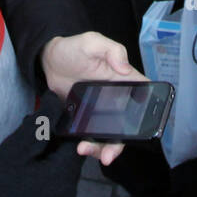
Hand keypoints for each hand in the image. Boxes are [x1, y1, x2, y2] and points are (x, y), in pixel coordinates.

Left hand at [40, 32, 145, 165]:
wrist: (48, 61)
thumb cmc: (74, 48)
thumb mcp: (92, 42)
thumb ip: (112, 50)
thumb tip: (125, 68)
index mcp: (123, 79)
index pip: (143, 97)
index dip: (148, 112)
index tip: (142, 128)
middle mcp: (116, 98)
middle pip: (127, 125)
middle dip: (119, 144)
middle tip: (108, 155)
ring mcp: (101, 110)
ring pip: (110, 134)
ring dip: (103, 148)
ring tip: (86, 150)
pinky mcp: (86, 117)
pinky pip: (92, 135)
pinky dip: (89, 144)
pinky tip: (80, 146)